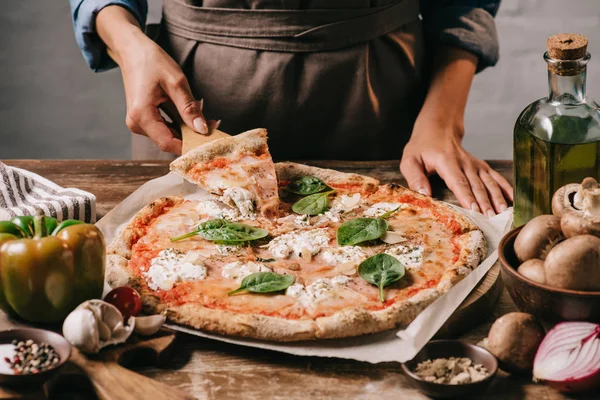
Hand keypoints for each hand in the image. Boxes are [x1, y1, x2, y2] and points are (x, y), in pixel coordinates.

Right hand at [96, 6, 208, 154]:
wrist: (132, 49)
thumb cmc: (151, 61)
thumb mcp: (176, 82)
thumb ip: (189, 108)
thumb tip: (202, 129)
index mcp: (141, 115)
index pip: (168, 143)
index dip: (190, 146)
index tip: (210, 142)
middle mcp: (136, 123)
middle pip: (169, 140)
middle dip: (191, 136)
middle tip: (212, 125)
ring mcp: (138, 122)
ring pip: (168, 135)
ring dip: (187, 130)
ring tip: (204, 118)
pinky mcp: (142, 119)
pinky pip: (164, 128)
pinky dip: (179, 124)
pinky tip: (191, 115)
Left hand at [400, 121, 512, 215]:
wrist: (437, 129)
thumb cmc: (421, 148)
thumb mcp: (409, 160)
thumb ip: (415, 177)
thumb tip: (424, 194)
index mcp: (447, 162)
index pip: (458, 182)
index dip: (467, 197)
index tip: (475, 211)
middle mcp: (464, 162)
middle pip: (477, 185)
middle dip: (485, 203)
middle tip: (491, 219)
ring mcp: (475, 164)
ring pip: (489, 182)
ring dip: (497, 198)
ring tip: (503, 213)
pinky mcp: (481, 166)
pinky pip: (496, 177)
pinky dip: (505, 188)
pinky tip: (514, 199)